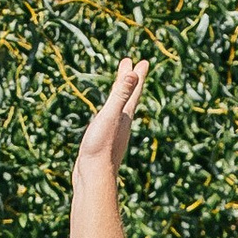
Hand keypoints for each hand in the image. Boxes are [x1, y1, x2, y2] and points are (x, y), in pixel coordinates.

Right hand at [74, 59, 145, 180]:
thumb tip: (134, 74)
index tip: (144, 61)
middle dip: (131, 80)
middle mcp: (122, 123)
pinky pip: (111, 119)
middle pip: (129, 97)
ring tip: (121, 87)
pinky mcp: (105, 142)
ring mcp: (114, 133)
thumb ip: (120, 95)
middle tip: (135, 66)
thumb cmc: (100, 147)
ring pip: (121, 108)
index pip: (134, 90)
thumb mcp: (110, 116)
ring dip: (122, 95)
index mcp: (125, 115)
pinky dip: (111, 110)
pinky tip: (108, 116)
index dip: (138, 75)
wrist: (93, 176)